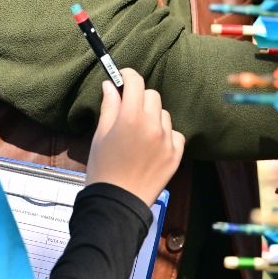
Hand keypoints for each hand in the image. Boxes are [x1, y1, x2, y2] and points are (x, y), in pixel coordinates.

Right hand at [86, 68, 185, 205]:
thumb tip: (111, 85)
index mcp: (131, 118)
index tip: (122, 77)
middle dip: (139, 98)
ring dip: (152, 117)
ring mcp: (167, 140)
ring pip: (164, 114)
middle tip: (127, 111)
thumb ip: (109, 107)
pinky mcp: (176, 154)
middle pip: (152, 95)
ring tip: (138, 135)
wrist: (118, 202)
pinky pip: (174, 134)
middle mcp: (153, 125)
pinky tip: (151, 147)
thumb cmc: (103, 169)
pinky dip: (165, 135)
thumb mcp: (100, 135)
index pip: (136, 82)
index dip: (128, 76)